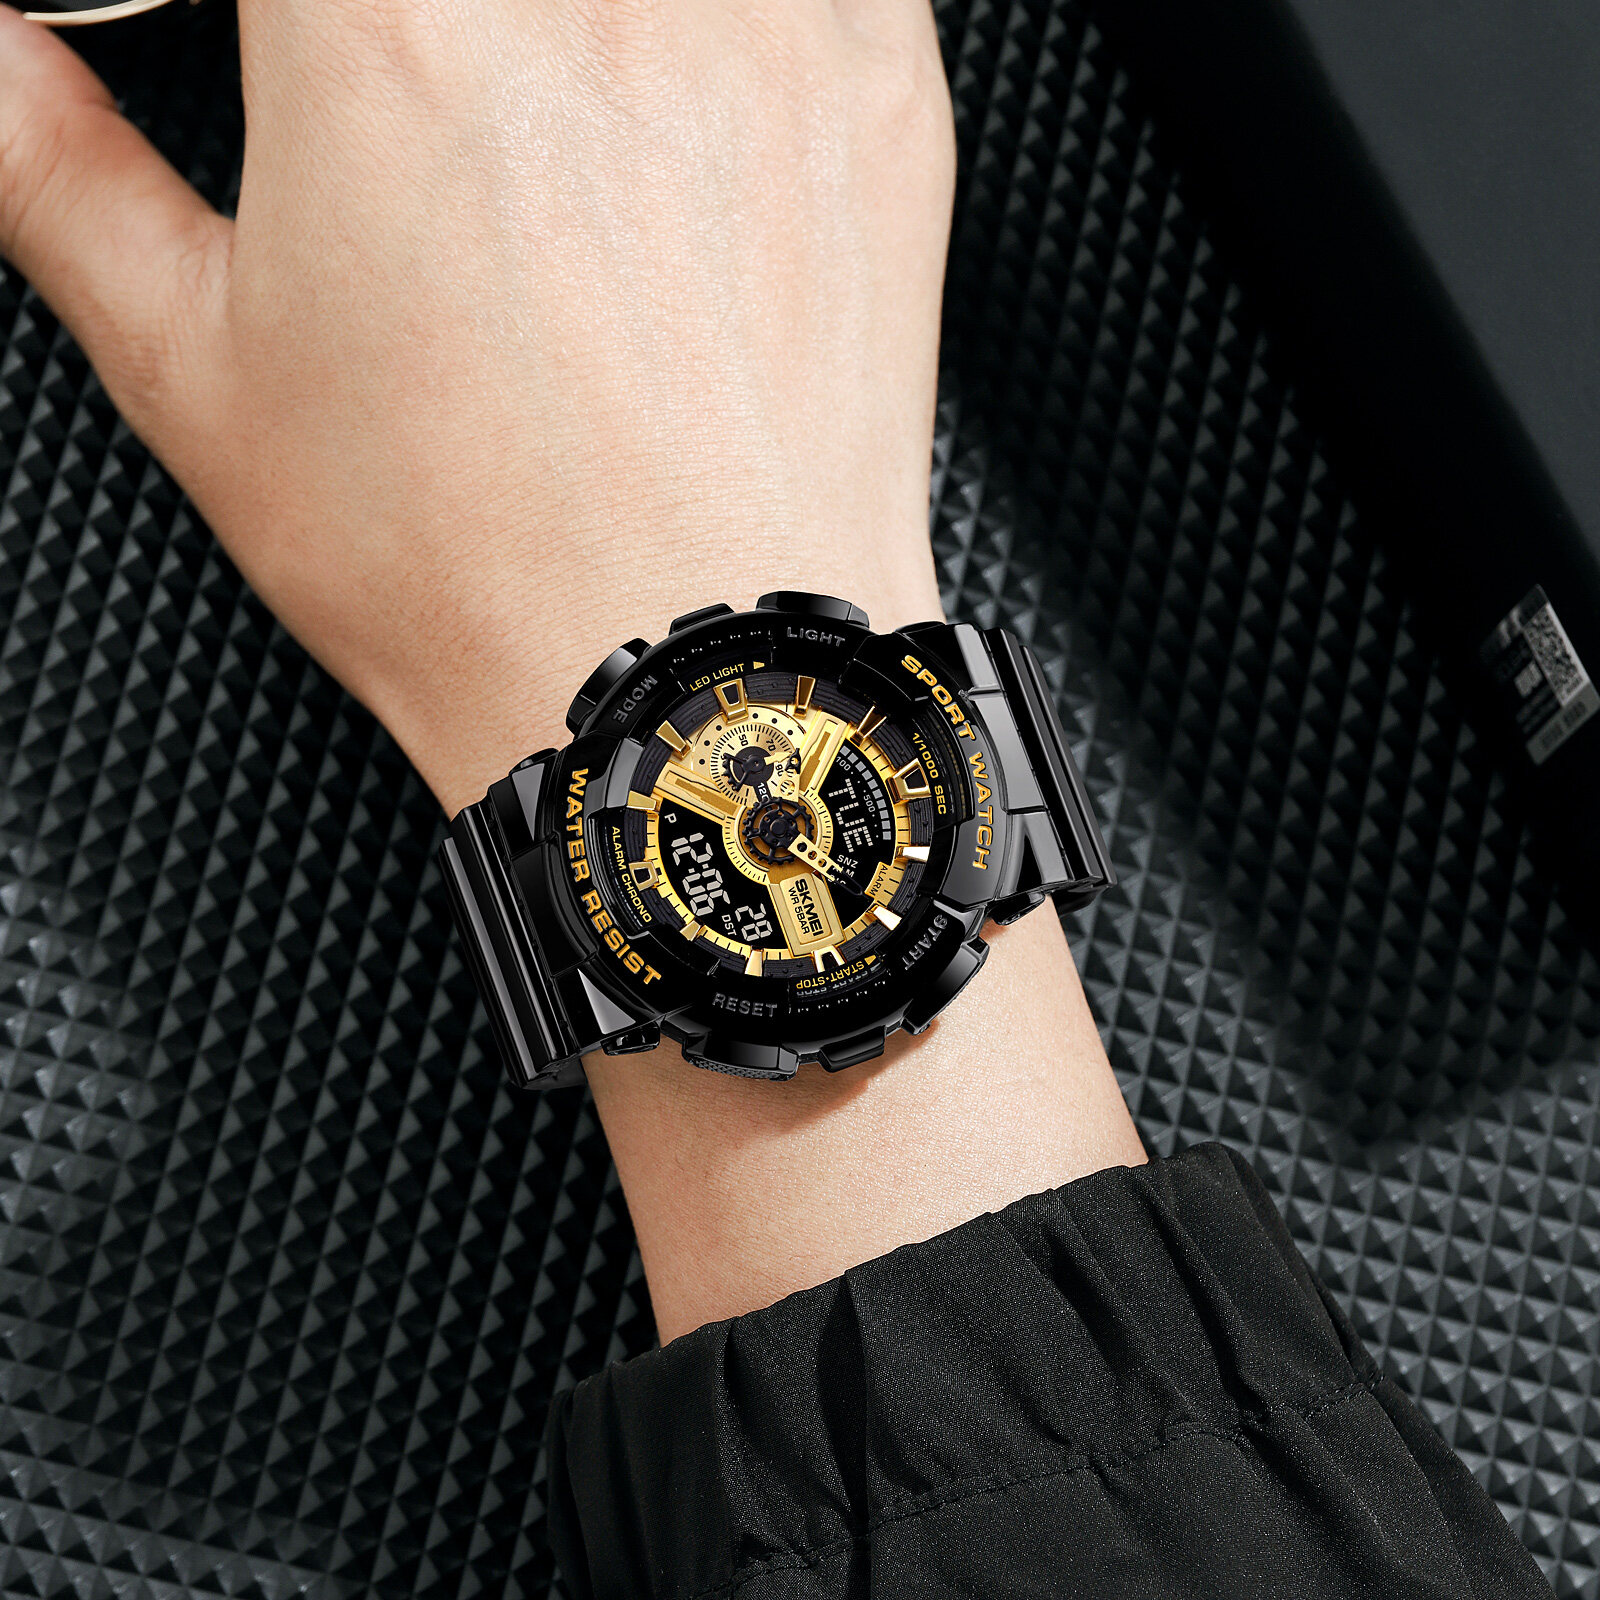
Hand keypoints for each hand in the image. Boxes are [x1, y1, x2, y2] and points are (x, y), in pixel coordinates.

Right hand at [0, 0, 951, 811]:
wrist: (693, 682)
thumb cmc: (476, 569)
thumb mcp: (200, 375)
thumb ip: (53, 169)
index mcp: (389, 20)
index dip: (303, 28)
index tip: (310, 72)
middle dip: (437, 34)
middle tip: (439, 112)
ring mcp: (762, 24)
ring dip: (587, 30)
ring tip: (561, 127)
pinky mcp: (877, 87)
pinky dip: (744, 14)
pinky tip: (681, 102)